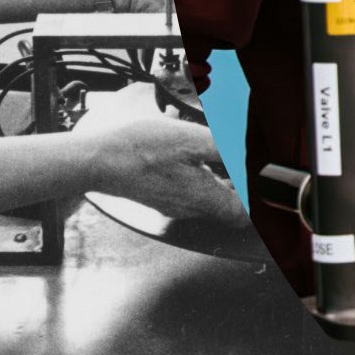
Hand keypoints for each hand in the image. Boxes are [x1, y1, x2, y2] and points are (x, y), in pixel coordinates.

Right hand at [81, 114, 241, 226]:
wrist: (98, 159)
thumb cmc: (139, 149)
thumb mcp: (191, 139)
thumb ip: (226, 149)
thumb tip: (247, 156)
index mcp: (203, 198)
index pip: (243, 215)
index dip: (254, 199)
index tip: (256, 178)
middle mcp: (189, 209)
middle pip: (225, 206)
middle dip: (236, 183)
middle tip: (235, 157)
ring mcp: (171, 205)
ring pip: (205, 198)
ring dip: (215, 177)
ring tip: (211, 150)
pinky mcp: (158, 197)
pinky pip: (186, 192)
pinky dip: (195, 175)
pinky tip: (186, 154)